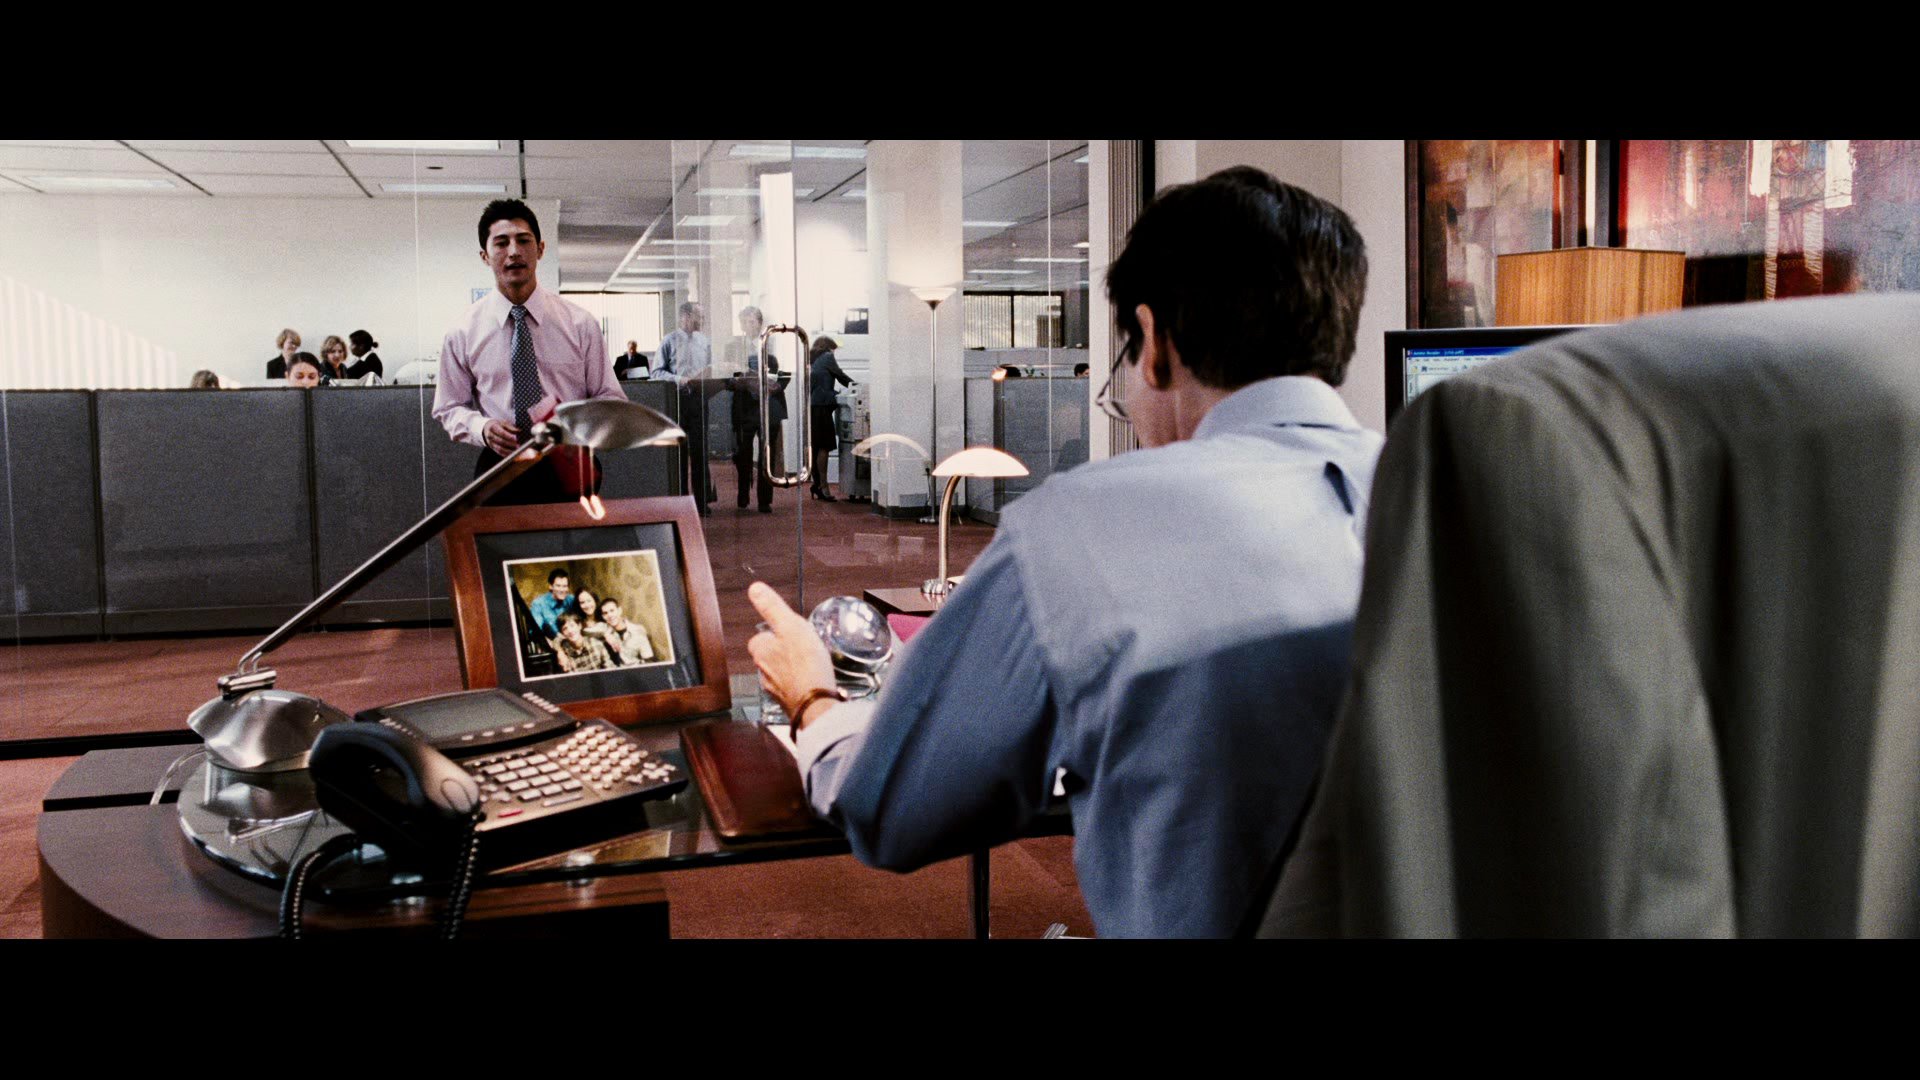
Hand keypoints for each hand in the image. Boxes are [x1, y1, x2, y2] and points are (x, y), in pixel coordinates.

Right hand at [483, 419, 522, 455]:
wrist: (487, 428)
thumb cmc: (498, 425)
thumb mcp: (503, 423)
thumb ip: (511, 427)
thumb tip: (519, 430)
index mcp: (493, 427)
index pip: (502, 433)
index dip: (509, 436)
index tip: (516, 438)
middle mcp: (490, 435)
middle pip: (501, 441)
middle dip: (510, 444)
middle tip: (518, 445)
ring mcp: (490, 443)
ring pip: (500, 449)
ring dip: (509, 451)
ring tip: (517, 450)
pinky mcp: (493, 448)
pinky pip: (500, 453)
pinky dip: (507, 454)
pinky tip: (513, 454)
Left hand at [747, 582, 837, 729]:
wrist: (816, 703)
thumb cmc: (804, 665)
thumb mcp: (790, 626)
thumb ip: (772, 608)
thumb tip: (755, 589)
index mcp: (761, 650)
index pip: (761, 637)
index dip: (775, 633)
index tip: (788, 631)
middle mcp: (763, 671)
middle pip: (770, 656)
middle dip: (783, 652)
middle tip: (802, 647)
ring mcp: (775, 689)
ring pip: (781, 674)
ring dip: (792, 669)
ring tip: (809, 665)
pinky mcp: (789, 702)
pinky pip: (793, 689)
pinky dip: (801, 685)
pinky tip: (813, 682)